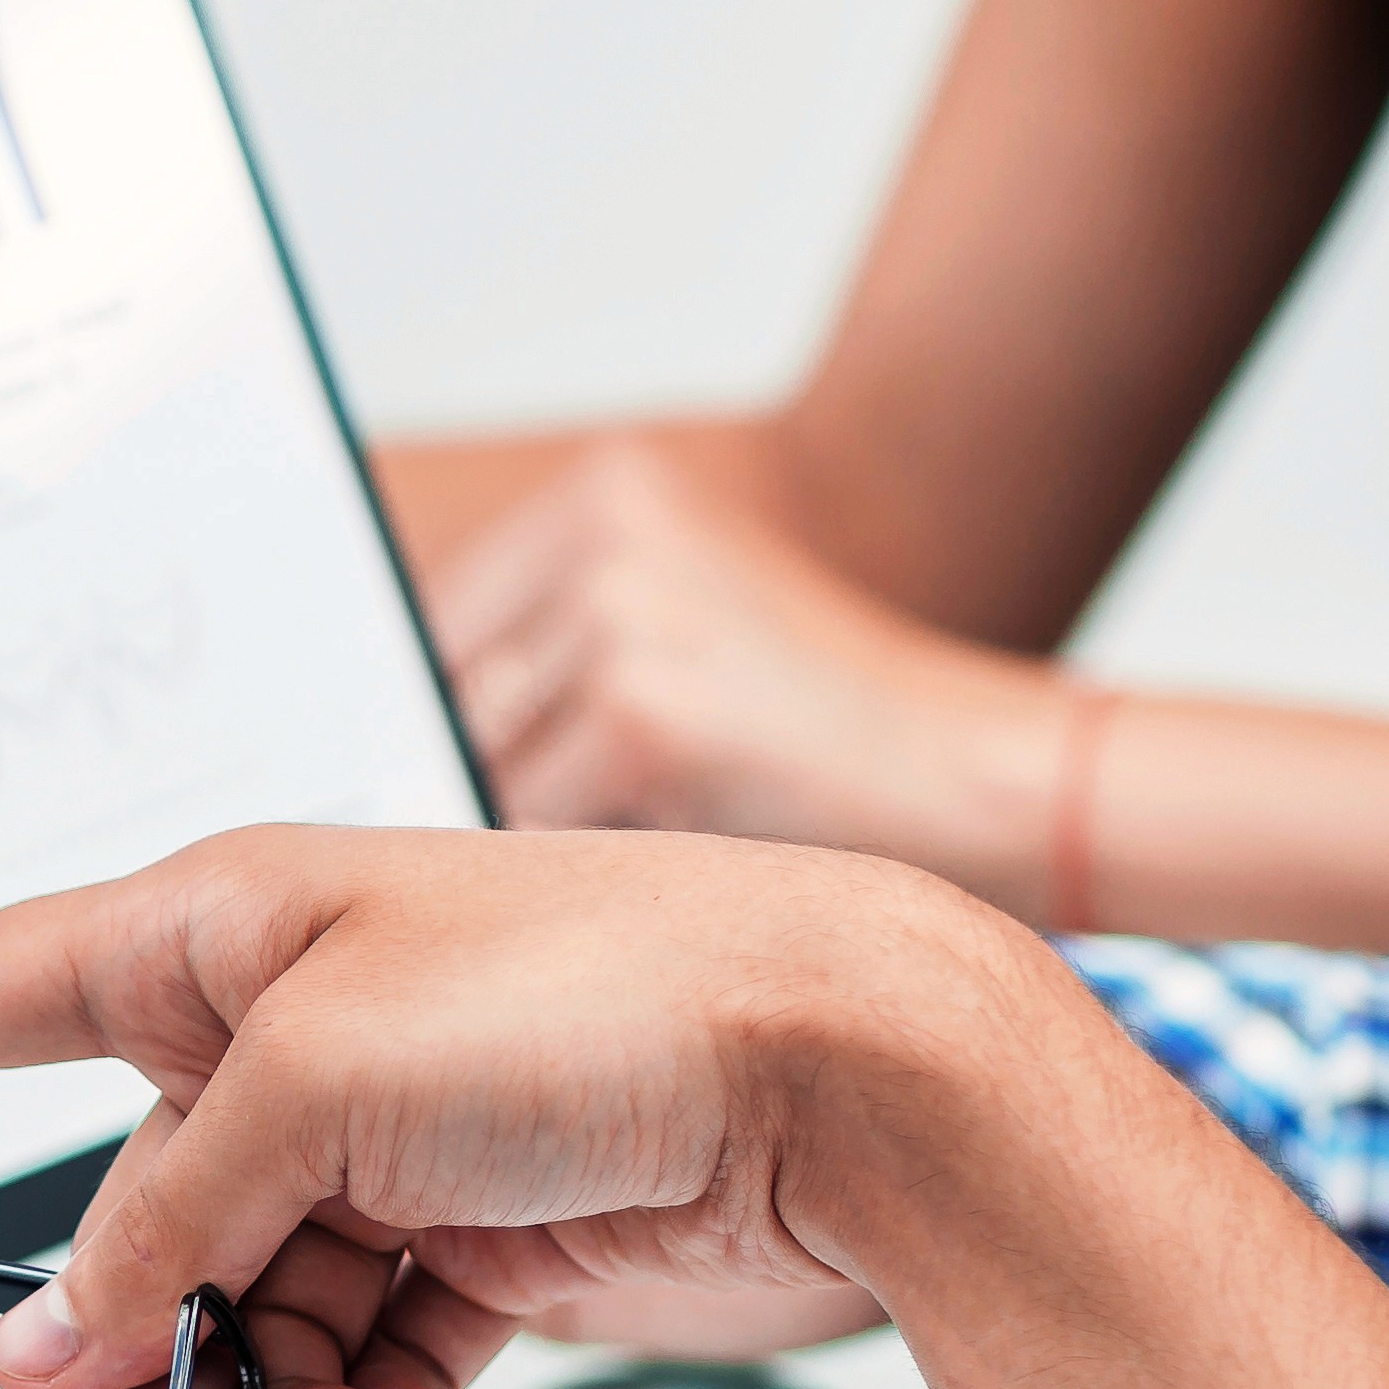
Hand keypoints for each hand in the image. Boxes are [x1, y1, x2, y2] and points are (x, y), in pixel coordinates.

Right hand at [0, 827, 1003, 1388]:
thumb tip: (60, 1341)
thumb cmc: (604, 994)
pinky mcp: (480, 1246)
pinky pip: (353, 1362)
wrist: (844, 1075)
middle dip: (134, 1354)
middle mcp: (294, 1035)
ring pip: (236, 1320)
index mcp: (226, 933)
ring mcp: (387, 1148)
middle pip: (127, 1224)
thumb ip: (164, 1220)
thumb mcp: (320, 1084)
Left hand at [416, 423, 1064, 888]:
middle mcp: (605, 535)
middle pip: (443, 699)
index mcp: (610, 494)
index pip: (436, 626)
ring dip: (519, 844)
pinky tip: (658, 893)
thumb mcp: (690, 642)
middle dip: (466, 788)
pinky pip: (521, 838)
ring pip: (473, 773)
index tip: (416, 792)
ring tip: (629, 873)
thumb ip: (554, 662)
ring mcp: (619, 621)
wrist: (995, 780)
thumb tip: (393, 751)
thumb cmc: (843, 747)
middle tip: (538, 860)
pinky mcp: (637, 724)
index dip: (418, 727)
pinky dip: (564, 889)